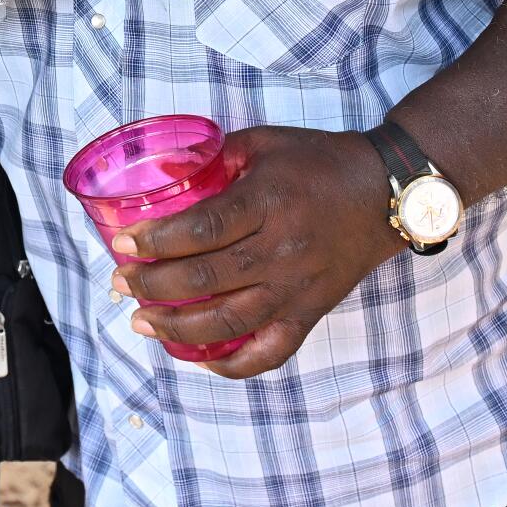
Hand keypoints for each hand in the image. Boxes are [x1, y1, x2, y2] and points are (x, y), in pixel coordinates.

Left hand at [109, 126, 404, 378]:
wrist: (387, 193)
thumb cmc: (322, 162)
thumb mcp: (266, 142)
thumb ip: (219, 155)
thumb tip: (171, 170)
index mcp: (267, 203)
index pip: (201, 229)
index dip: (156, 240)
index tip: (122, 243)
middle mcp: (281, 250)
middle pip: (205, 278)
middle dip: (152, 284)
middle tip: (120, 282)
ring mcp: (297, 287)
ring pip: (229, 322)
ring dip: (178, 327)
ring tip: (142, 322)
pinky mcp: (311, 312)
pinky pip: (272, 352)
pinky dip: (235, 365)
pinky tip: (201, 358)